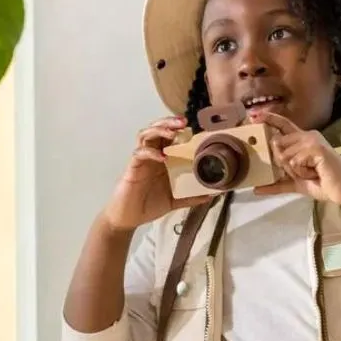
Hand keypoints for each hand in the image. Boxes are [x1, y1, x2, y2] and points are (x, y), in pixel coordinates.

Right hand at [101, 117, 210, 231]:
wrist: (128, 218)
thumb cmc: (149, 206)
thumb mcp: (175, 200)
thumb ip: (191, 197)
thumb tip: (212, 195)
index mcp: (163, 160)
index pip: (170, 138)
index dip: (180, 130)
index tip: (195, 127)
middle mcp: (152, 156)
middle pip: (157, 130)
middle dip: (169, 123)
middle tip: (183, 122)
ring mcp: (141, 160)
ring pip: (145, 135)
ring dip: (158, 130)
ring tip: (171, 133)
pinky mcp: (132, 167)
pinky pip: (139, 153)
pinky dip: (150, 152)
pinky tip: (161, 157)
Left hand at [253, 114, 340, 206]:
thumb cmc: (325, 184)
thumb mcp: (296, 184)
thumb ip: (277, 184)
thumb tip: (255, 189)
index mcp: (303, 140)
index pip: (283, 125)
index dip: (269, 119)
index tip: (253, 115)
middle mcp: (307, 136)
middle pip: (277, 146)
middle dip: (286, 166)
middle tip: (306, 172)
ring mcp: (312, 140)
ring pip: (284, 156)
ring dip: (296, 172)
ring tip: (313, 173)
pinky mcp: (316, 148)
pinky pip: (294, 162)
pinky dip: (302, 172)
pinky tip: (317, 172)